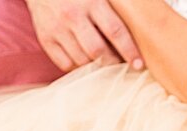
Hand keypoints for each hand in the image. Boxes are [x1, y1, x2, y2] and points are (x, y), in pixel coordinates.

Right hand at [23, 0, 142, 71]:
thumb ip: (115, 8)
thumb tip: (141, 23)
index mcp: (91, 1)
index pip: (115, 31)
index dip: (129, 51)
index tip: (139, 64)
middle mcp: (72, 15)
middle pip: (98, 51)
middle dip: (113, 63)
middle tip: (121, 66)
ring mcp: (56, 28)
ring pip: (82, 61)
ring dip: (96, 67)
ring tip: (104, 64)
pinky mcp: (45, 38)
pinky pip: (65, 64)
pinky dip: (78, 67)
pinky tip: (85, 62)